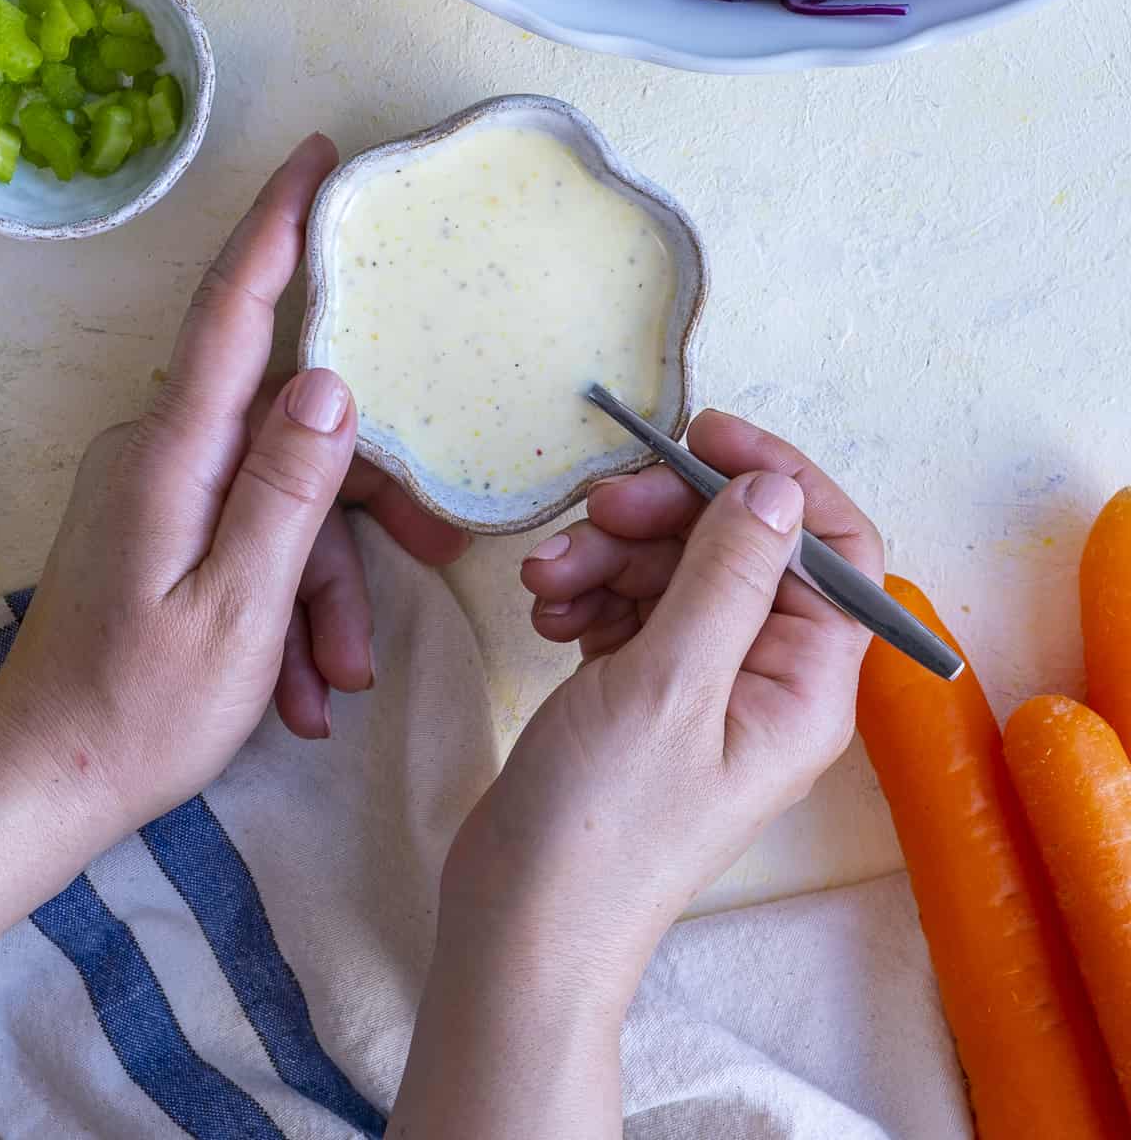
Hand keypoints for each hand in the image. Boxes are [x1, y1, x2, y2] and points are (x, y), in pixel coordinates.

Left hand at [0, 135, 466, 999]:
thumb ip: (287, 492)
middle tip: (433, 551)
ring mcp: (161, 488)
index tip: (316, 158)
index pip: (233, 312)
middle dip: (359, 499)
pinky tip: (304, 686)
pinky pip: (251, 530)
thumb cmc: (139, 711)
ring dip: (323, 585)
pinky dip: (288, 601)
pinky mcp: (163, 524)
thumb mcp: (237, 610)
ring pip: (281, 494)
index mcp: (172, 454)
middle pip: (288, 428)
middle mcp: (162, 451)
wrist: (47, 786)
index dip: (277, 227)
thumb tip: (331, 382)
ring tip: (339, 680)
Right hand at [390, 413, 881, 1137]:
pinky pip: (633, 605)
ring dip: (610, 554)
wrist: (520, 923)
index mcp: (809, 679)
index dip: (778, 475)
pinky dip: (591, 590)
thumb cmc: (607, 817)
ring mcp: (703, 683)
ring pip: (675, 567)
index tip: (700, 433)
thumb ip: (730, 573)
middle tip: (596, 510)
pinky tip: (546, 610)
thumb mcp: (672, 679)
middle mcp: (769, 675)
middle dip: (666, 515)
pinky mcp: (644, 690)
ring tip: (546, 579)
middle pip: (741, 544)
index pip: (835, 543)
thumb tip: (779, 486)